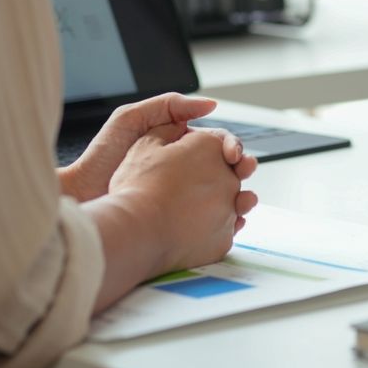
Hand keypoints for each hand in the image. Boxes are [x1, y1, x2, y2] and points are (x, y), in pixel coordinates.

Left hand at [60, 93, 250, 201]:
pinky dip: (226, 220)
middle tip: (245, 171)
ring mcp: (181, 197)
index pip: (214, 143)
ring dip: (239, 196)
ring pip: (222, 195)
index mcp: (175, 144)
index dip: (230, 146)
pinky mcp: (178, 221)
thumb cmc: (101, 158)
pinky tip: (234, 219)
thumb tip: (210, 105)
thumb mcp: (132, 119)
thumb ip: (169, 106)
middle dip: (241, 169)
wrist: (83, 197)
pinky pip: (210, 220)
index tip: (235, 153)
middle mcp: (181, 170)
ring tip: (244, 198)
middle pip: (223, 169)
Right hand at [108, 127, 260, 275]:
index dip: (213, 150)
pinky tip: (195, 230)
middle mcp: (227, 177)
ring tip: (198, 210)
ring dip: (220, 205)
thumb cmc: (137, 188)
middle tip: (197, 187)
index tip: (204, 158)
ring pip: (230, 205)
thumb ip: (169, 130)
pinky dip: (212, 231)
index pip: (222, 143)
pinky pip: (224, 232)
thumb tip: (179, 128)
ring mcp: (228, 210)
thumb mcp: (146, 144)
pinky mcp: (225, 239)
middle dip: (217, 178)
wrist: (136, 232)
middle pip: (229, 174)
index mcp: (210, 148)